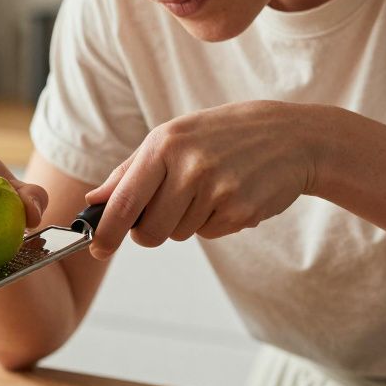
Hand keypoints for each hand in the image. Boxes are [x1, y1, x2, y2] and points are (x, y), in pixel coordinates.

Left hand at [84, 101, 323, 259]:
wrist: (291, 137)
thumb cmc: (222, 136)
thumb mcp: (173, 137)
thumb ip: (130, 171)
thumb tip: (95, 201)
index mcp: (164, 144)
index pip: (125, 201)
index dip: (107, 232)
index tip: (96, 249)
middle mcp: (189, 166)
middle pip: (150, 231)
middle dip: (152, 230)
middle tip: (170, 208)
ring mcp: (217, 189)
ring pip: (179, 234)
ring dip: (188, 221)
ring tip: (210, 188)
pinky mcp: (241, 210)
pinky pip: (209, 233)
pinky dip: (215, 222)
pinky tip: (231, 194)